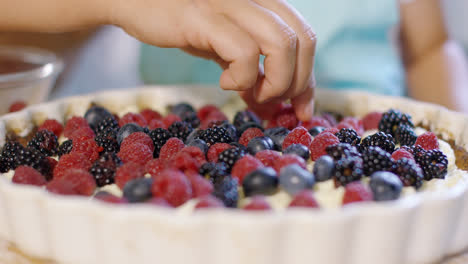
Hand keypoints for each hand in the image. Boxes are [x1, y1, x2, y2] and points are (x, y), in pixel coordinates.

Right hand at [112, 0, 315, 119]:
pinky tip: (223, 81)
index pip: (306, 38)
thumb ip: (251, 69)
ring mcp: (231, 4)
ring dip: (273, 83)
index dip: (309, 78)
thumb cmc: (183, 24)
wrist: (135, 1)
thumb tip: (272, 105)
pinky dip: (241, 78)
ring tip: (249, 93)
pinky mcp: (205, 16)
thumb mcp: (226, 46)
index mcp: (264, 2)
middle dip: (295, 83)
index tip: (302, 109)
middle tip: (270, 103)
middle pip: (303, 41)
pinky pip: (243, 52)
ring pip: (281, 45)